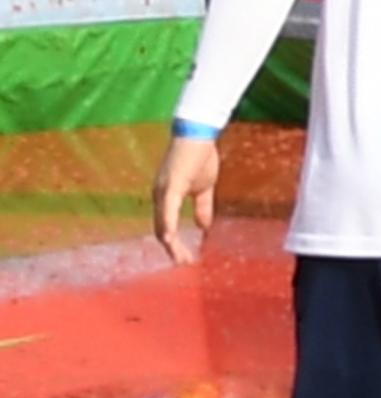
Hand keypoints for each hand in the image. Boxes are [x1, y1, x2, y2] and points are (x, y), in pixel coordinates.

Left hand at [150, 132, 218, 261]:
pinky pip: (167, 210)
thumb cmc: (200, 156)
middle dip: (173, 249)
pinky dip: (168, 225)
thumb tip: (204, 227)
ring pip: (161, 224)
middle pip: (161, 230)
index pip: (166, 227)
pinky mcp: (170, 185)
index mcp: (166, 197)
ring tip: (181, 258)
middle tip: (184, 264)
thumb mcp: (204, 187)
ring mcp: (162, 191)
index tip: (186, 258)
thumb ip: (202, 207)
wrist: (197, 133)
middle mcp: (159, 197)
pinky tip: (170, 237)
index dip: (175, 244)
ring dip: (170, 244)